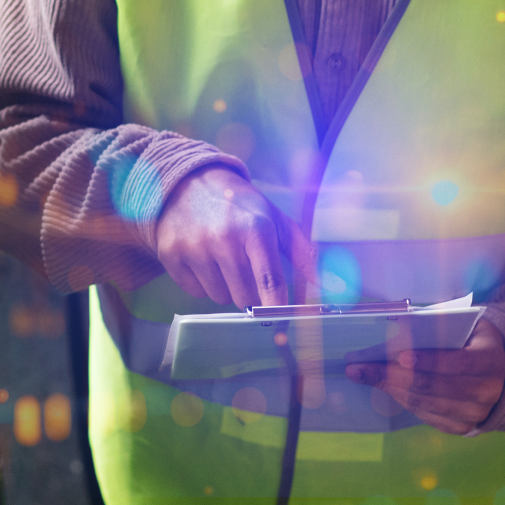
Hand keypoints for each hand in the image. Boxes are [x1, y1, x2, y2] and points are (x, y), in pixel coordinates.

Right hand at [154, 167, 303, 308]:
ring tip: (220, 259)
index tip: (281, 322)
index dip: (277, 307)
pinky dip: (202, 283)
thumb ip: (304, 253)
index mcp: (255, 228)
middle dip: (249, 291)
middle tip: (244, 268)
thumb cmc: (238, 205)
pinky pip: (195, 292)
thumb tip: (334, 284)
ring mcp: (194, 248)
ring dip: (225, 287)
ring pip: (219, 297)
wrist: (186, 182)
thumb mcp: (273, 219)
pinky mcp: (171, 255)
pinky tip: (201, 258)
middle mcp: (223, 239)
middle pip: (244, 298)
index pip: (270, 282)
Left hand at [345, 318, 504, 434]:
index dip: (430, 360)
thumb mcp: (467, 327)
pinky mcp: (461, 427)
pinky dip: (401, 399)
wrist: (500, 376)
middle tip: (361, 367)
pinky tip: (383, 386)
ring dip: (391, 388)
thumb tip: (400, 327)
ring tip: (364, 375)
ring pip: (426, 403)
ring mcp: (475, 414)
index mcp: (490, 361)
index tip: (400, 356)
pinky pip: (425, 415)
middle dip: (393, 375)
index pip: (459, 363)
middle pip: (435, 386)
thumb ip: (441, 326)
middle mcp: (487, 392)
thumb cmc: (474, 343)